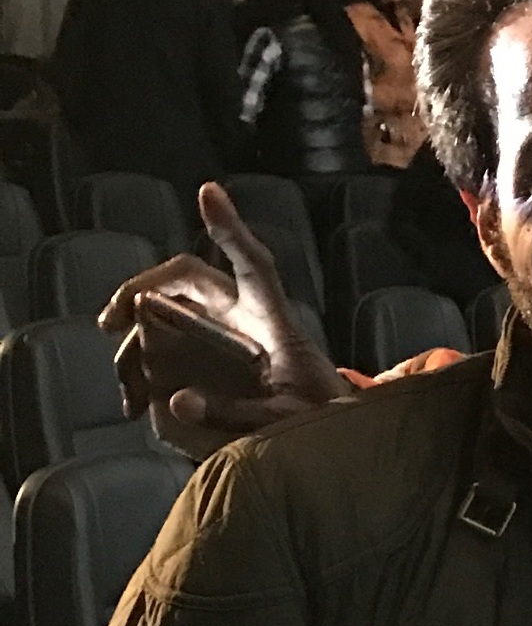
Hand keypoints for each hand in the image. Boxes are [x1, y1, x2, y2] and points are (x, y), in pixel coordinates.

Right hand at [100, 181, 349, 455]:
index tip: (208, 193)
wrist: (328, 433)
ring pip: (170, 310)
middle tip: (108, 323)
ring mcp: (228, 331)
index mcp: (273, 316)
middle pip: (188, 278)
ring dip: (137, 337)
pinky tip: (136, 401)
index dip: (231, 229)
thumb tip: (176, 401)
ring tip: (125, 386)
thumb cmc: (314, 416)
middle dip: (141, 288)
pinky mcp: (216, 355)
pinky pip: (171, 343)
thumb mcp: (281, 420)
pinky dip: (148, 366)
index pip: (254, 262)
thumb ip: (235, 412)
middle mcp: (245, 314)